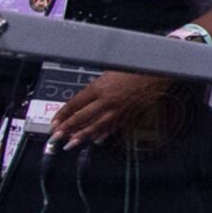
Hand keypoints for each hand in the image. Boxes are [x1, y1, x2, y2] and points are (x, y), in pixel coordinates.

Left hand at [51, 69, 175, 149]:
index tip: (55, 122)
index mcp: (99, 87)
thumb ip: (97, 88)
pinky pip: (112, 127)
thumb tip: (85, 101)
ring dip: (81, 136)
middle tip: (55, 137)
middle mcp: (106, 100)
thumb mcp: (109, 73)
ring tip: (70, 144)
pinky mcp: (128, 115)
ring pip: (95, 125)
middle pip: (81, 117)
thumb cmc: (134, 68)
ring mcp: (117, 110)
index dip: (63, 114)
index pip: (75, 103)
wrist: (156, 70)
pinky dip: (103, 134)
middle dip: (66, 128)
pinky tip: (95, 140)